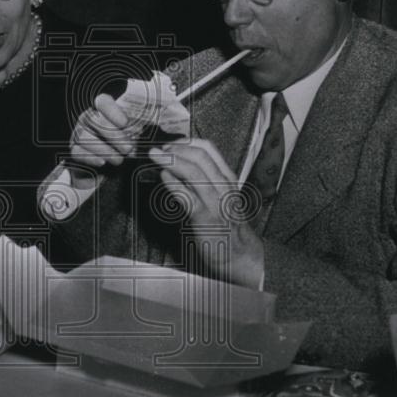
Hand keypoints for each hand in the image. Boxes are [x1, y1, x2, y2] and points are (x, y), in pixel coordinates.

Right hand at [69, 93, 140, 177]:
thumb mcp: (132, 138)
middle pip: (93, 119)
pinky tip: (103, 163)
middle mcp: (88, 119)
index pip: (102, 101)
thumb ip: (137, 131)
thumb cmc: (121, 150)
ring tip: (119, 159)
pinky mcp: (74, 151)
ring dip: (105, 149)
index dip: (112, 110)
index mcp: (103, 111)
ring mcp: (78, 134)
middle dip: (113, 135)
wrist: (107, 172)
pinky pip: (78, 151)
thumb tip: (150, 129)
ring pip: (84, 136)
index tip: (125, 123)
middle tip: (128, 149)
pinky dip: (92, 158)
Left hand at [149, 138, 264, 289]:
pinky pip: (186, 196)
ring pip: (193, 171)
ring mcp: (215, 201)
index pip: (209, 149)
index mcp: (227, 178)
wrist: (240, 255)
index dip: (187, 142)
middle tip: (158, 149)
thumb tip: (178, 166)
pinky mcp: (204, 218)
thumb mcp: (221, 197)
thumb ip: (204, 181)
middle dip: (175, 148)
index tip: (172, 143)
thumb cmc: (227, 226)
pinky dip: (172, 183)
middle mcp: (223, 186)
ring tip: (156, 157)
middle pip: (199, 156)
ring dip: (170, 160)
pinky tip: (163, 177)